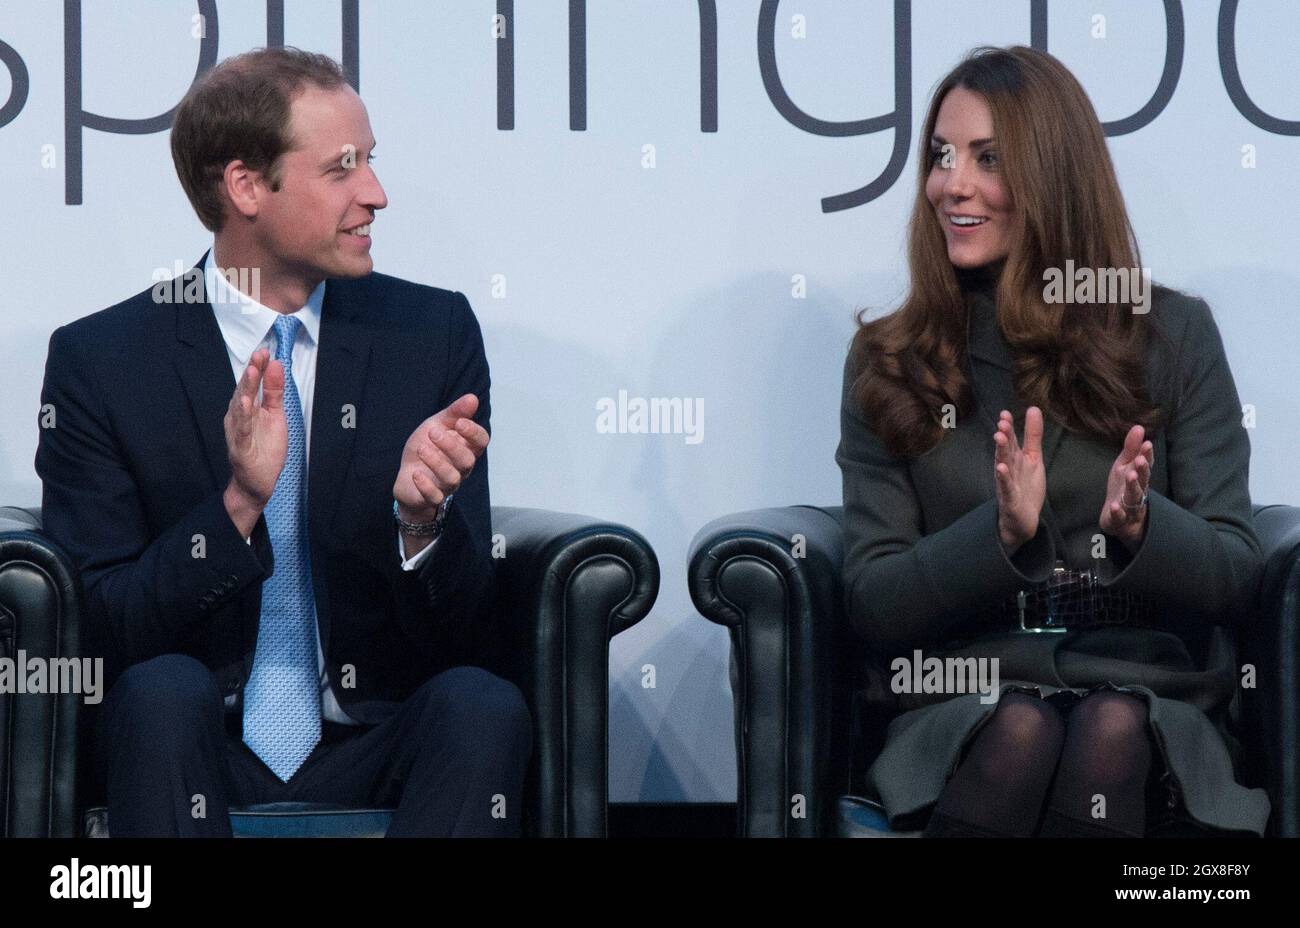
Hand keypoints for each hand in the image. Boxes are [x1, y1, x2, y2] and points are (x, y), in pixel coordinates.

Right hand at [223, 348, 287, 534]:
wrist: (257, 482)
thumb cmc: (265, 448)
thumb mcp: (276, 416)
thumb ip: (275, 392)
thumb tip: (277, 365)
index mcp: (248, 408)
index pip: (253, 384)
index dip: (258, 367)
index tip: (266, 350)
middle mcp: (239, 416)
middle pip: (245, 391)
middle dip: (252, 373)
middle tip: (259, 354)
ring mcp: (238, 431)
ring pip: (241, 407)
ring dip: (246, 389)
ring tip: (252, 372)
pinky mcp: (240, 447)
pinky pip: (241, 430)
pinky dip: (243, 417)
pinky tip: (246, 404)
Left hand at [394, 393, 489, 522]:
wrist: (406, 475)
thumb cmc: (427, 447)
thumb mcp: (437, 425)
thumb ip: (454, 413)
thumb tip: (473, 398)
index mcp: (466, 448)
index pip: (481, 442)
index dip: (474, 433)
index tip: (460, 423)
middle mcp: (461, 468)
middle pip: (467, 460)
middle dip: (451, 446)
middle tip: (432, 432)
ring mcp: (447, 484)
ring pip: (452, 478)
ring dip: (436, 462)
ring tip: (421, 449)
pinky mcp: (432, 497)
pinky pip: (435, 496)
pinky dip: (425, 485)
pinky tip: (416, 473)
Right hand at [993, 406, 1045, 552]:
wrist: (1023, 519)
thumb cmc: (1025, 486)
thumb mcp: (1033, 457)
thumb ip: (1032, 434)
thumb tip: (1033, 408)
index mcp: (1014, 458)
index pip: (1010, 440)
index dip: (1008, 427)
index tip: (1005, 413)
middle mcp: (1008, 468)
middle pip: (1006, 450)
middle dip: (1004, 436)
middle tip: (1002, 422)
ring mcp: (1007, 483)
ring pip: (1003, 465)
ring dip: (1001, 452)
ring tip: (999, 438)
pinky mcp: (1010, 499)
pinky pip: (1006, 487)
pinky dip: (1003, 478)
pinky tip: (1001, 469)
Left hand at [1099, 424, 1152, 548]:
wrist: (1120, 520)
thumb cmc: (1123, 488)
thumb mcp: (1124, 467)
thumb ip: (1131, 449)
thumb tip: (1139, 426)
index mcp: (1138, 476)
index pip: (1145, 465)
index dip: (1146, 455)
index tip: (1147, 444)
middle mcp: (1137, 491)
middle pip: (1143, 480)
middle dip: (1142, 470)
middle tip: (1140, 460)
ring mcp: (1129, 506)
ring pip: (1133, 496)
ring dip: (1133, 486)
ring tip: (1131, 476)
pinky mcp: (1119, 520)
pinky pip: (1119, 516)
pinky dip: (1118, 512)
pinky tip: (1115, 506)